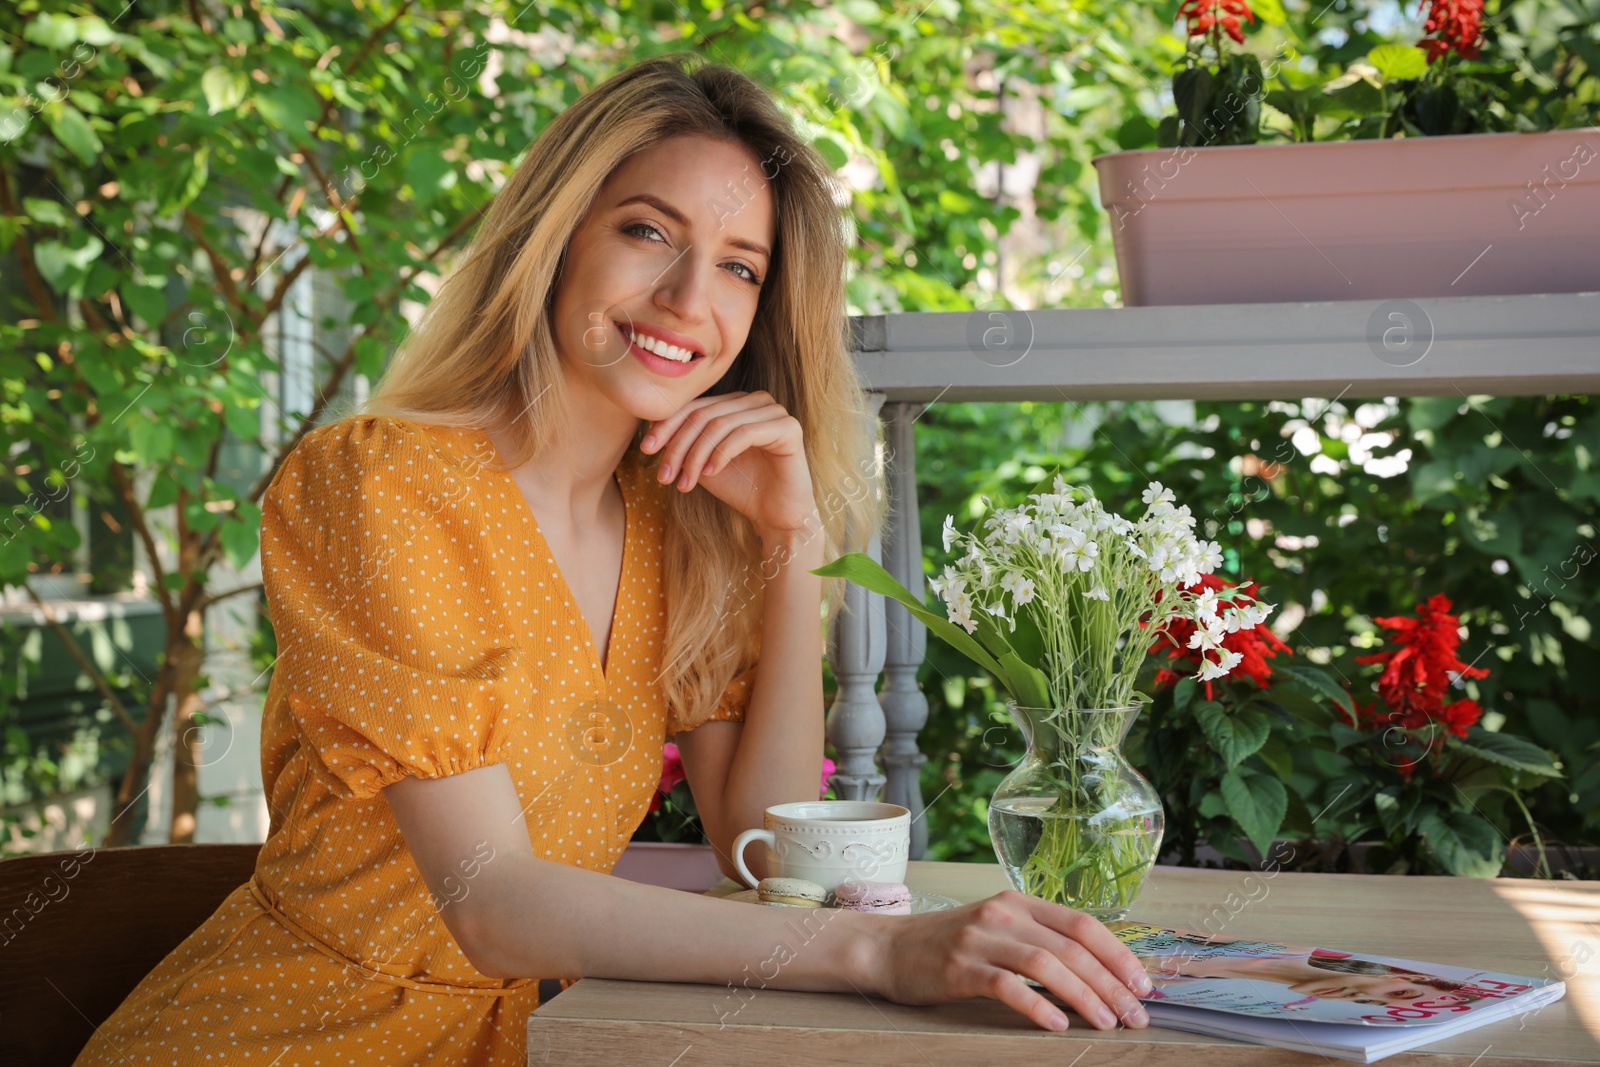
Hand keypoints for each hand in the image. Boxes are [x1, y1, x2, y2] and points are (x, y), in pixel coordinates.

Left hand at [640, 390, 816, 540]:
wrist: (775, 515)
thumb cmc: (740, 487)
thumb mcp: (701, 462)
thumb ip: (683, 441)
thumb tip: (651, 422)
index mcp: (736, 403)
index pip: (694, 406)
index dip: (667, 426)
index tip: (646, 450)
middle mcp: (756, 400)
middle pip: (704, 414)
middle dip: (678, 446)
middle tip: (664, 476)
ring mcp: (774, 411)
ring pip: (720, 424)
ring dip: (696, 455)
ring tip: (686, 482)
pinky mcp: (788, 428)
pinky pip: (744, 433)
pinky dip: (721, 454)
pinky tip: (711, 473)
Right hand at [866, 890, 1152, 1031]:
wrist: (886, 948)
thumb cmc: (947, 945)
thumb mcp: (996, 930)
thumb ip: (1037, 940)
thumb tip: (1094, 972)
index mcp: (1018, 902)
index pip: (1082, 923)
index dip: (1118, 954)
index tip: (1142, 984)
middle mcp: (1003, 914)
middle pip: (1071, 947)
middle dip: (1111, 984)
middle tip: (1136, 1015)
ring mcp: (980, 938)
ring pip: (1046, 965)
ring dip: (1084, 997)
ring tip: (1107, 1023)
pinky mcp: (960, 967)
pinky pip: (1007, 985)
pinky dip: (1037, 1006)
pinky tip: (1056, 1026)